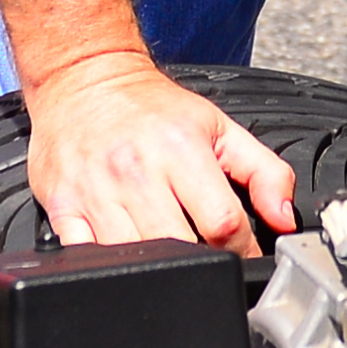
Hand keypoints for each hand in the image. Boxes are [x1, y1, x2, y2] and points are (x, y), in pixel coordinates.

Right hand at [21, 50, 299, 249]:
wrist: (83, 78)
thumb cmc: (151, 108)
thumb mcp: (219, 127)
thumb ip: (265, 171)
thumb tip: (286, 218)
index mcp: (180, 150)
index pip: (223, 223)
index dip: (243, 249)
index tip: (244, 253)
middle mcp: (135, 172)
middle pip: (181, 248)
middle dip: (203, 261)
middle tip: (208, 257)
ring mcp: (95, 192)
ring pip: (137, 260)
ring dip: (160, 269)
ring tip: (171, 255)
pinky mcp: (61, 206)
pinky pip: (89, 257)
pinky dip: (111, 268)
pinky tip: (126, 256)